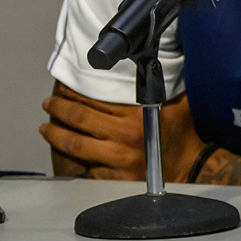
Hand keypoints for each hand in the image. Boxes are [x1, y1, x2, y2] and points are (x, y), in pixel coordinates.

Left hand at [40, 86, 202, 180]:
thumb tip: (152, 63)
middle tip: (50, 104)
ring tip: (47, 127)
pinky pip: (85, 166)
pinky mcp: (113, 177)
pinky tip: (64, 151)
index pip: (95, 100)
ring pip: (74, 144)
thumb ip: (160, 86)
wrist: (193, 168)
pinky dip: (72, 158)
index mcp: (137, 117)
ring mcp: (116, 159)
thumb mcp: (177, 104)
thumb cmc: (185, 137)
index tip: (65, 88)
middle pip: (79, 119)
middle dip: (59, 109)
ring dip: (56, 134)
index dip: (75, 93)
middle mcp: (124, 137)